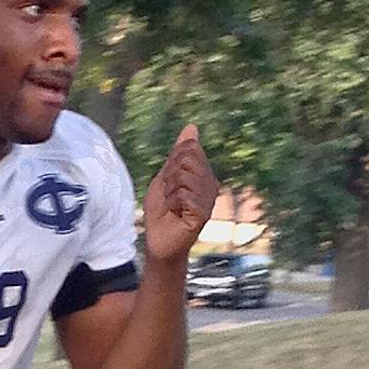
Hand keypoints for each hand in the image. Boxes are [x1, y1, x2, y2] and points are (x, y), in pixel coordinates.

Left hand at [143, 124, 217, 262]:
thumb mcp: (165, 177)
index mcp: (202, 173)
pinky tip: (175, 213)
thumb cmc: (161, 211)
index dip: (171, 163)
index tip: (168, 182)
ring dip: (170, 191)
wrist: (158, 241)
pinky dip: (172, 202)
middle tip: (169, 195)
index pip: (189, 149)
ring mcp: (209, 199)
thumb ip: (178, 154)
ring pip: (185, 177)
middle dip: (170, 176)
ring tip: (172, 205)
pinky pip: (185, 195)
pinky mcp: (204, 213)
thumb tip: (192, 127)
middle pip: (188, 160)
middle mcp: (210, 184)